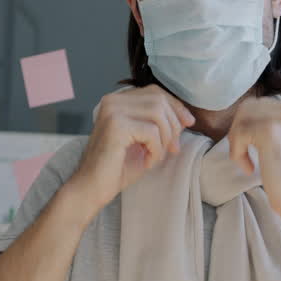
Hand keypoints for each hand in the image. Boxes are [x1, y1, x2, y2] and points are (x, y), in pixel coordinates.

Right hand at [67, 85, 194, 213]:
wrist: (92, 188)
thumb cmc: (117, 168)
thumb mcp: (143, 140)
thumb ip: (158, 124)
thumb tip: (185, 117)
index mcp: (117, 100)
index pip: (155, 92)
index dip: (175, 106)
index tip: (188, 123)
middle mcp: (112, 101)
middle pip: (159, 99)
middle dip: (173, 124)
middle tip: (173, 148)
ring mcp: (112, 111)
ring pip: (158, 113)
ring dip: (165, 138)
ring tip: (156, 156)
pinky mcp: (116, 126)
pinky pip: (151, 132)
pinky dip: (156, 150)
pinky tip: (147, 162)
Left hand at [225, 95, 280, 222]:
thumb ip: (274, 127)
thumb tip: (243, 118)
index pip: (259, 105)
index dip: (247, 126)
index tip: (250, 149)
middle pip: (248, 107)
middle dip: (239, 130)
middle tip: (242, 154)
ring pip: (241, 118)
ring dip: (237, 142)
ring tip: (246, 161)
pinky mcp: (270, 131)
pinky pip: (239, 133)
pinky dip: (238, 153)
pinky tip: (250, 168)